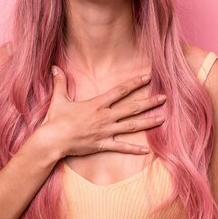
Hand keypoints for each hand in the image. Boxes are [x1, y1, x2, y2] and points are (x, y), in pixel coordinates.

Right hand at [41, 65, 165, 157]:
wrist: (53, 140)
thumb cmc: (56, 119)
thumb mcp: (59, 99)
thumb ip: (60, 82)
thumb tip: (54, 67)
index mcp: (97, 104)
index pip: (120, 91)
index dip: (135, 83)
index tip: (147, 77)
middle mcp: (105, 117)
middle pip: (132, 108)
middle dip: (149, 102)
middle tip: (164, 98)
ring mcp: (105, 132)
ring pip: (132, 126)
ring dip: (148, 122)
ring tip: (162, 119)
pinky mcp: (102, 145)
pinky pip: (121, 147)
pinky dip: (134, 149)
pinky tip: (146, 151)